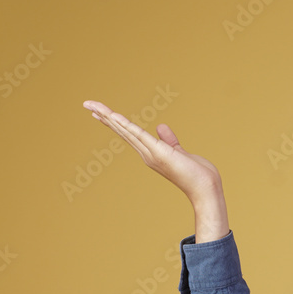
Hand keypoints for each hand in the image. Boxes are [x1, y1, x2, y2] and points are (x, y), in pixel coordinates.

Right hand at [82, 100, 228, 241]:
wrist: (205, 188)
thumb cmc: (195, 174)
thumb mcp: (179, 152)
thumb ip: (169, 140)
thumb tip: (160, 126)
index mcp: (151, 152)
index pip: (129, 134)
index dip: (115, 122)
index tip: (101, 112)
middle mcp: (147, 154)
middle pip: (122, 131)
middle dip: (104, 117)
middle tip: (87, 104)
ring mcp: (151, 153)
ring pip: (126, 131)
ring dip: (109, 118)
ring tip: (93, 106)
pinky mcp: (159, 152)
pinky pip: (139, 135)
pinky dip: (126, 126)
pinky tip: (114, 116)